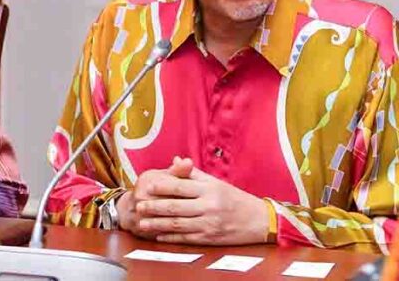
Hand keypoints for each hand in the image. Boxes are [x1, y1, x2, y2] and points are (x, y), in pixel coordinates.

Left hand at [118, 156, 269, 244]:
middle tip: (139, 206)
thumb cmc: (235, 199)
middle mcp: (209, 206)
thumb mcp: (216, 182)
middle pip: (176, 207)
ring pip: (178, 224)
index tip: (147, 186)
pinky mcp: (210, 238)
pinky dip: (171, 237)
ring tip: (143, 223)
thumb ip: (194, 173)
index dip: (162, 187)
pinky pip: (186, 238)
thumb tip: (176, 160)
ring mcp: (209, 224)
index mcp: (209, 189)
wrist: (259, 221)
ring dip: (158, 224)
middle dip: (154, 207)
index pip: (181, 187)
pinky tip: (159, 236)